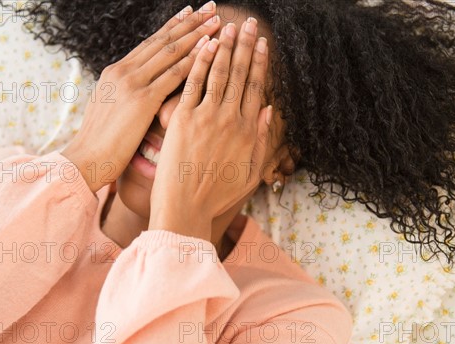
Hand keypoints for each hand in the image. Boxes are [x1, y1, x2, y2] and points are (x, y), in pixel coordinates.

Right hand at [62, 2, 221, 192]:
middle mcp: (124, 71)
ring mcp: (132, 83)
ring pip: (170, 52)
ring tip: (217, 20)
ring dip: (196, 34)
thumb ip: (128, 96)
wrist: (85, 160)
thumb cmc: (101, 144)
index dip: (173, 27)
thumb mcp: (112, 111)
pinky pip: (174, 75)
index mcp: (116, 72)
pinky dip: (194, 60)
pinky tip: (210, 49)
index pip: (150, 44)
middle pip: (163, 40)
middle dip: (189, 22)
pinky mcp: (142, 100)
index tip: (190, 13)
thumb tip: (143, 93)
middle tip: (211, 7)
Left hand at [148, 17, 271, 242]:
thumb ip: (264, 141)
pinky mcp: (183, 119)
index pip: (256, 88)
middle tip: (250, 23)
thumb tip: (271, 111)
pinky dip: (199, 62)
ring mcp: (207, 118)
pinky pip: (193, 83)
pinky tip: (204, 44)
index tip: (263, 44)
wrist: (186, 208)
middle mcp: (231, 120)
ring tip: (228, 26)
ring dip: (225, 47)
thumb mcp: (252, 173)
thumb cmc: (217, 195)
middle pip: (240, 75)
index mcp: (249, 132)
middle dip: (246, 46)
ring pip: (219, 74)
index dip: (260, 63)